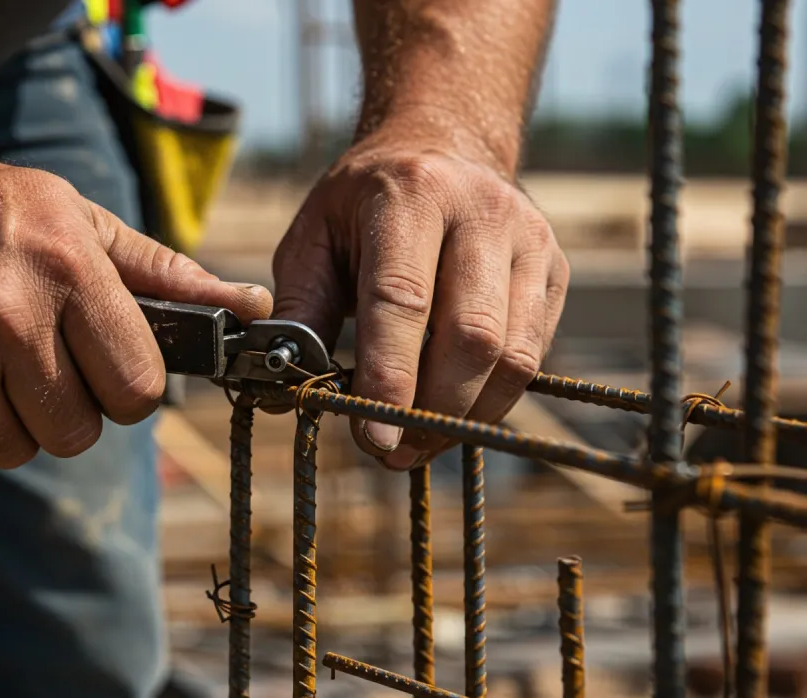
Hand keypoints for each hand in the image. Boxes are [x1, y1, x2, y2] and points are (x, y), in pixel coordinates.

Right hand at [0, 134, 271, 471]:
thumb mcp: (71, 215)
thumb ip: (159, 271)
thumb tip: (249, 304)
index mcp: (65, 270)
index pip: (137, 391)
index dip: (126, 391)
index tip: (103, 372)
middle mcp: (6, 319)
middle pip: (75, 433)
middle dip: (63, 408)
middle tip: (32, 363)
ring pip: (12, 451)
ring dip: (4, 420)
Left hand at [272, 135, 568, 469]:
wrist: (438, 148)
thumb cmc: (361, 206)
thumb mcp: (312, 239)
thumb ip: (300, 309)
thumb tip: (286, 388)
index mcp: (410, 194)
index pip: (403, 300)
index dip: (390, 377)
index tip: (373, 437)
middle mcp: (482, 211)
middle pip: (471, 336)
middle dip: (431, 410)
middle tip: (391, 451)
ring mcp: (530, 240)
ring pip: (513, 355)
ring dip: (464, 416)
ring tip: (417, 443)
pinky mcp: (554, 271)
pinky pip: (533, 356)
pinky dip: (492, 400)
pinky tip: (450, 412)